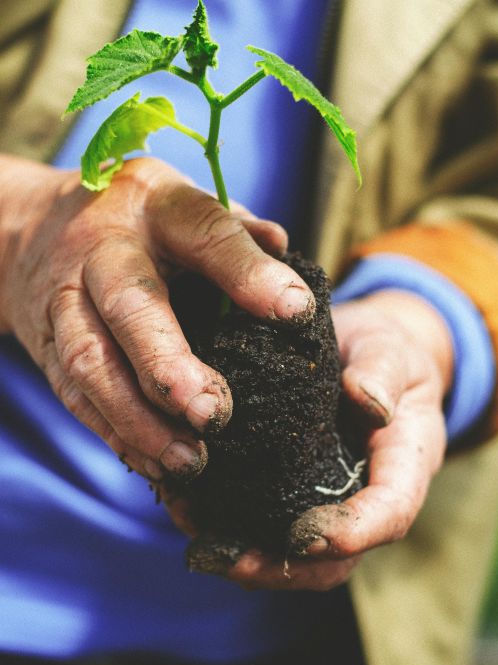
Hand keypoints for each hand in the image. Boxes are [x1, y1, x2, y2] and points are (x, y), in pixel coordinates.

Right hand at [0, 154, 314, 482]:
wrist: (34, 226)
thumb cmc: (137, 220)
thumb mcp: (184, 202)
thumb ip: (234, 229)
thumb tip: (284, 251)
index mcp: (156, 208)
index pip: (205, 233)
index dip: (248, 273)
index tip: (296, 312)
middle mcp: (104, 253)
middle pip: (130, 307)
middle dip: (168, 366)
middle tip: (214, 413)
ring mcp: (66, 301)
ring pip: (91, 364)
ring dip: (138, 419)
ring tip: (190, 459)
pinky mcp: (47, 346)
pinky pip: (75, 396)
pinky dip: (115, 434)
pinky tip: (155, 463)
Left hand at [225, 289, 453, 589]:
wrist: (363, 356)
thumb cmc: (384, 352)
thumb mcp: (390, 350)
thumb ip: (382, 371)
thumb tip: (368, 400)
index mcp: (403, 466)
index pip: (390, 513)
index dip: (353, 534)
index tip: (304, 536)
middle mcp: (363, 497)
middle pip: (335, 558)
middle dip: (284, 567)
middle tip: (231, 559)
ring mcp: (325, 501)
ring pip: (295, 556)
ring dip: (249, 561)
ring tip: (200, 546)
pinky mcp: (291, 492)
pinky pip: (266, 528)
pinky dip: (228, 531)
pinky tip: (188, 513)